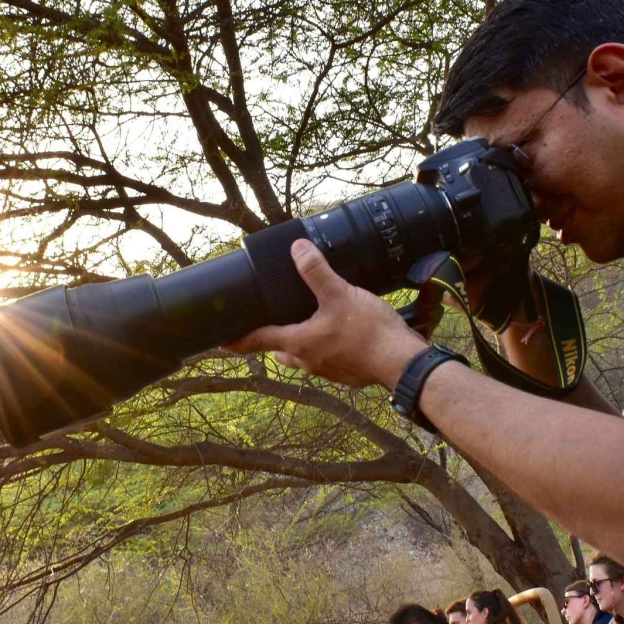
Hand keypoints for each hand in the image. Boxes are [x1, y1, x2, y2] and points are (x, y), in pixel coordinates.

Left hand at [223, 240, 425, 388]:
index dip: (236, 339)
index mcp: (298, 342)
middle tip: (270, 324)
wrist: (403, 363)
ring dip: (299, 344)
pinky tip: (338, 335)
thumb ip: (316, 272)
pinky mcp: (346, 373)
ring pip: (302, 357)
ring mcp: (327, 370)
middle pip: (279, 350)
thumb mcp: (340, 294)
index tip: (220, 341)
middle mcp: (307, 360)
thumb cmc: (369, 332)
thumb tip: (297, 250)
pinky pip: (326, 361)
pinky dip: (325, 349)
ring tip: (306, 325)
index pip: (256, 341)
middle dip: (272, 338)